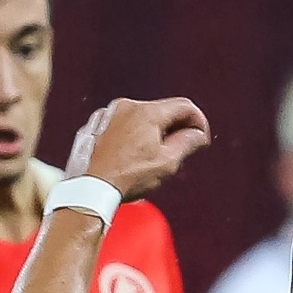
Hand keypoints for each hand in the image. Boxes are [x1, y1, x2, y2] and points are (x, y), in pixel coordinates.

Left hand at [65, 96, 211, 200]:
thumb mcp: (167, 163)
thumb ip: (187, 143)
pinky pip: (121, 125)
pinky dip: (130, 136)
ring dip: (151, 133)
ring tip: (152, 158)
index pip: (184, 106)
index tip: (201, 137)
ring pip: (140, 118)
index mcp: (148, 112)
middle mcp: (127, 106)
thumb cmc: (128, 176)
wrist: (91, 187)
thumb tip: (197, 135)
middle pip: (161, 111)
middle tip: (180, 151)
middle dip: (174, 129)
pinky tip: (130, 157)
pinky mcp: (96, 125)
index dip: (198, 121)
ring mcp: (108, 114)